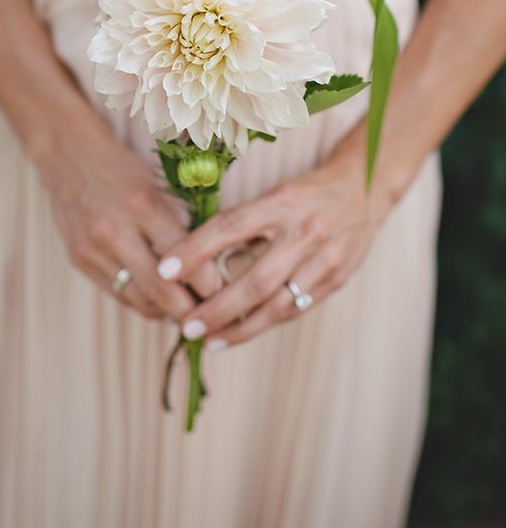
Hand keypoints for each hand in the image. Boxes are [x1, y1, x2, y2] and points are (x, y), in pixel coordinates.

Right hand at [34, 108, 221, 321]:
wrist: (67, 154)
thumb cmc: (122, 167)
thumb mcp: (158, 185)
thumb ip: (180, 223)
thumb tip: (210, 264)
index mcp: (141, 204)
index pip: (183, 256)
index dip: (208, 282)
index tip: (224, 289)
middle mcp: (114, 230)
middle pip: (159, 290)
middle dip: (189, 310)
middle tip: (210, 314)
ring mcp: (92, 249)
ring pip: (138, 300)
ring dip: (166, 311)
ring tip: (188, 310)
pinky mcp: (79, 261)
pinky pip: (118, 295)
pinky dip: (142, 302)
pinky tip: (159, 301)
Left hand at [157, 151, 389, 346]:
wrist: (363, 188)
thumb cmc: (305, 192)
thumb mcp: (274, 194)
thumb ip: (243, 222)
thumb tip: (194, 256)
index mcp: (282, 202)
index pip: (230, 226)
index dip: (195, 249)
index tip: (164, 270)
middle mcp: (305, 231)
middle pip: (255, 280)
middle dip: (217, 308)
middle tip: (185, 326)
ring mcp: (325, 259)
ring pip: (278, 305)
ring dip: (239, 328)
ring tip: (208, 339)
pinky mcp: (337, 279)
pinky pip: (296, 309)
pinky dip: (265, 324)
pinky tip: (240, 333)